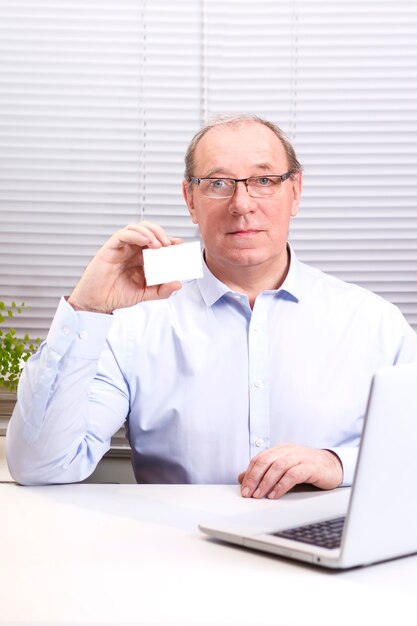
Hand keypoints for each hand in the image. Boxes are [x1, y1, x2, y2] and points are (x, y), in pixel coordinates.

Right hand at [68, 221, 182, 313]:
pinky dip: (136, 234)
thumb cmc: (117, 295)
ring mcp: (121, 248)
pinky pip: (123, 234)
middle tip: (169, 243)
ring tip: (159, 244)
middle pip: (148, 230)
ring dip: (150, 232)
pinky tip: (145, 241)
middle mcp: (132, 250)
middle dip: (161, 233)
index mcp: (140, 258)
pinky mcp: (110, 248)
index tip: (179, 245)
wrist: (98, 302)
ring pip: (136, 228)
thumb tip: (178, 283)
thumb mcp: (145, 294)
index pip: (156, 242)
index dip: (168, 240)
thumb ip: (161, 290)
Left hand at [238, 444, 342, 499]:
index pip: (260, 459)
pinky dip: (282, 485)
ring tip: (259, 495)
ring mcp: (300, 457)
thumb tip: (242, 478)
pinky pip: (293, 475)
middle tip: (248, 493)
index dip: (250, 473)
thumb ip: (264, 472)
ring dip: (266, 482)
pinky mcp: (311, 467)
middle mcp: (289, 451)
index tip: (243, 488)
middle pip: (266, 461)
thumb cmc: (307, 468)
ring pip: (278, 467)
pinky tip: (275, 495)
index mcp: (281, 450)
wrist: (333, 466)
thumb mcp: (283, 469)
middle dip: (254, 478)